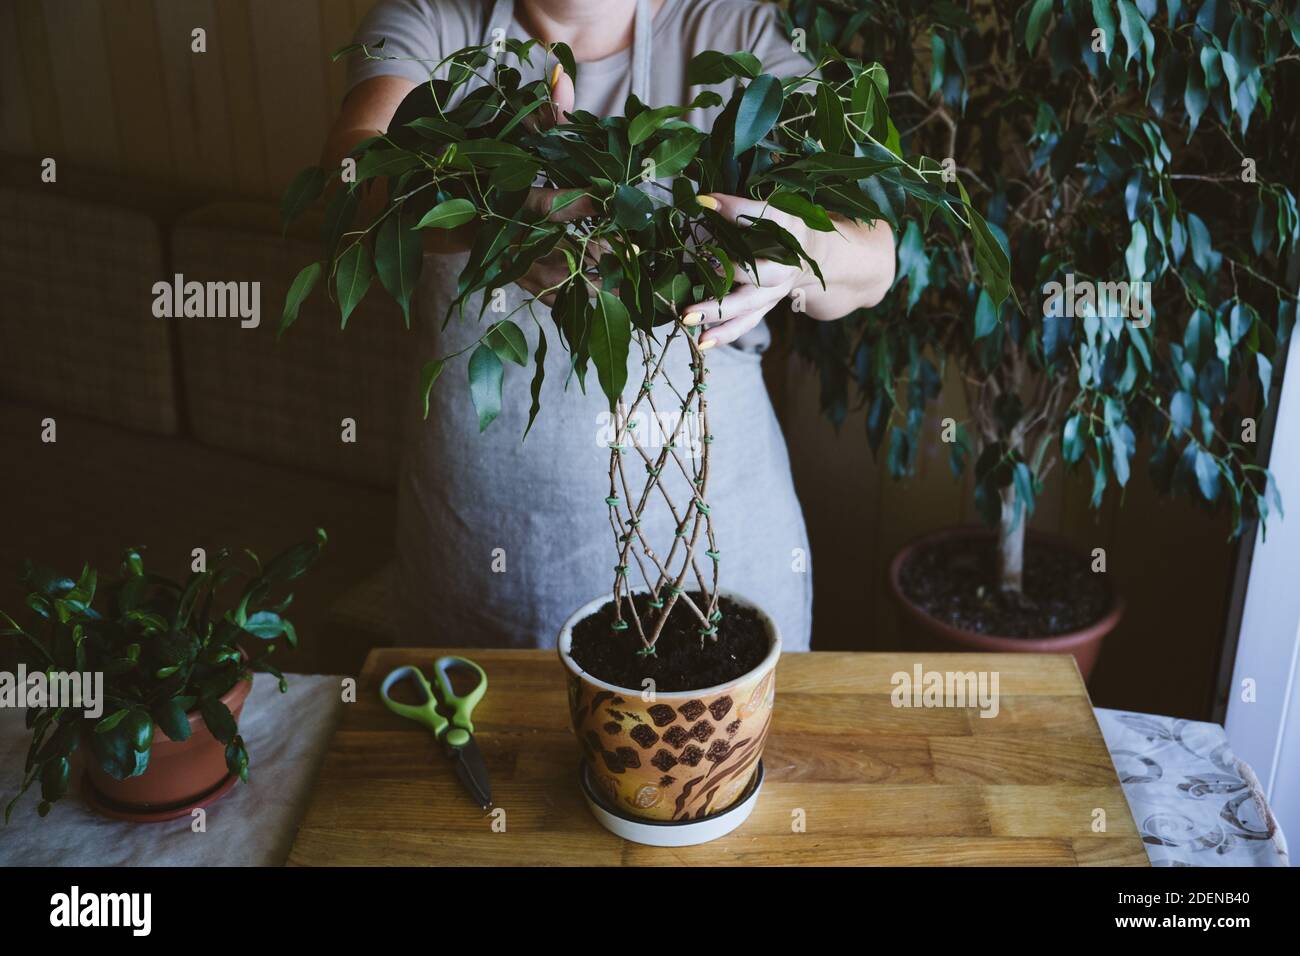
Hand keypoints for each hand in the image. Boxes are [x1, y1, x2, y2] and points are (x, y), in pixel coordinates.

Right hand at [461, 63, 600, 304]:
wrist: (410, 190)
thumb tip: (562, 76)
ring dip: (575, 281)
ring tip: (615, 284)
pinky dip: (555, 296)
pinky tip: (586, 300)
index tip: (606, 200)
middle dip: (581, 253)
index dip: (572, 204)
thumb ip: (537, 109)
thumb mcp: (500, 126)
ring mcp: (487, 251)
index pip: (536, 203)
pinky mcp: (491, 268)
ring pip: (534, 274)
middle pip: (541, 248)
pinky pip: (525, 288)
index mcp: (489, 189)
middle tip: (620, 254)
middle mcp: (488, 225)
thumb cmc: (467, 151)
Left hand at [683, 193, 821, 349]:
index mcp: (785, 243)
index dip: (734, 217)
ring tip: (694, 329)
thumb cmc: (787, 229)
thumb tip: (702, 201)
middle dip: (721, 293)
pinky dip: (725, 334)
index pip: (759, 227)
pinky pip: (746, 324)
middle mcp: (779, 274)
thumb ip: (739, 208)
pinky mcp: (763, 307)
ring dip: (720, 322)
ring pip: (747, 311)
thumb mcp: (771, 213)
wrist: (814, 256)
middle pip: (751, 286)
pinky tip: (703, 342)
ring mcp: (771, 295)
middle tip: (691, 306)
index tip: (706, 209)